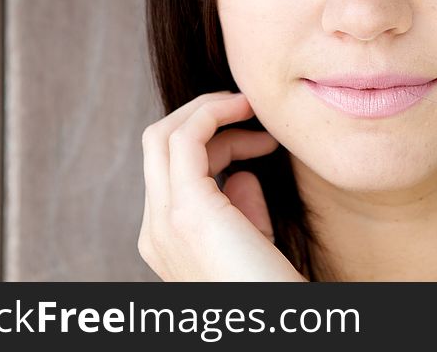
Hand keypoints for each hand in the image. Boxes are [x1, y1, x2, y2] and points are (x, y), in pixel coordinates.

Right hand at [138, 91, 306, 280]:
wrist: (282, 329)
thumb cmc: (274, 289)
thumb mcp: (254, 243)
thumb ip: (242, 206)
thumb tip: (243, 174)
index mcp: (165, 238)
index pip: (171, 168)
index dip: (213, 142)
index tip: (259, 138)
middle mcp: (154, 230)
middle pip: (157, 144)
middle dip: (201, 115)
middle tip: (249, 108)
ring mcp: (164, 222)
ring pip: (162, 135)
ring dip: (208, 109)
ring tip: (253, 108)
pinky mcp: (187, 212)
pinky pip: (184, 138)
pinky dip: (212, 113)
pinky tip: (246, 111)